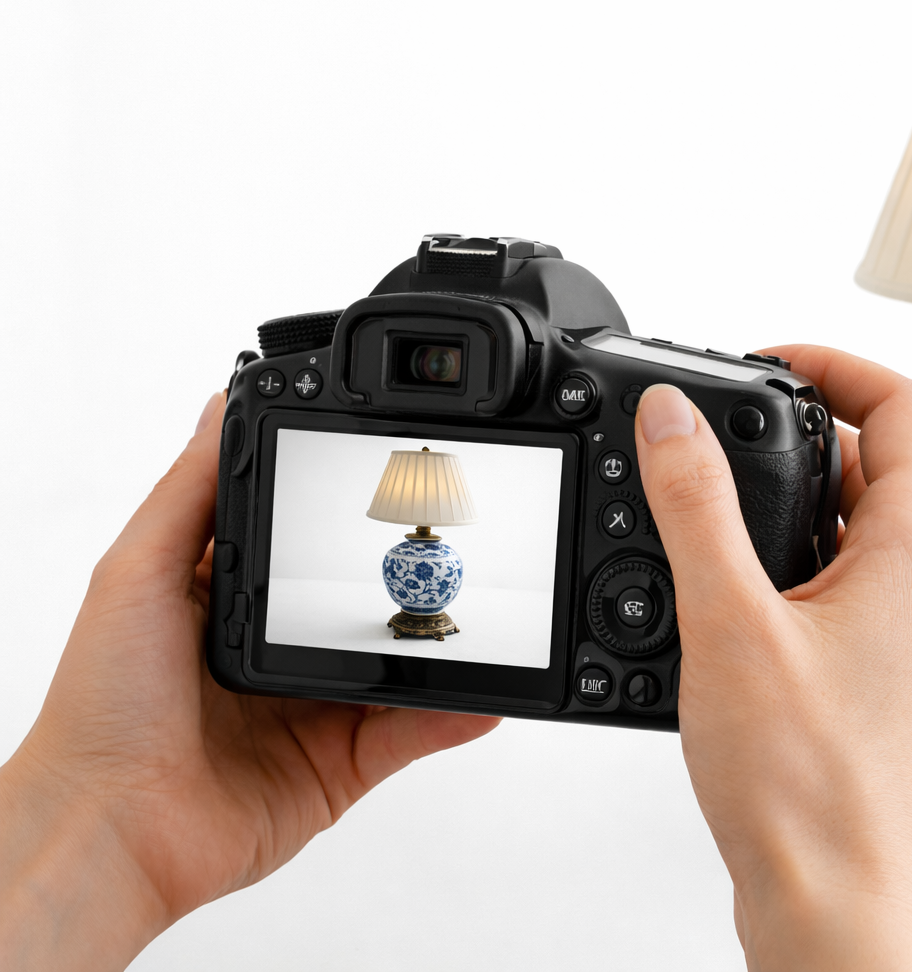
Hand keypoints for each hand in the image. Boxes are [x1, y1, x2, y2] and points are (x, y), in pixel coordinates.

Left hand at [0, 392, 498, 970]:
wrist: (113, 829)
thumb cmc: (103, 705)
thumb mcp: (140, 571)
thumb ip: (193, 490)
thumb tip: (223, 401)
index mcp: (234, 597)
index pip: (307, 537)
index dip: (349, 511)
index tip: (395, 476)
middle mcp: (282, 648)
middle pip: (368, 599)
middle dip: (415, 574)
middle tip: (462, 542)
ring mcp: (318, 706)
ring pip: (404, 664)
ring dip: (448, 643)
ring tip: (490, 611)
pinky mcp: (345, 764)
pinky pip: (416, 731)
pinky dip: (456, 714)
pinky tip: (486, 694)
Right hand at [633, 346, 911, 971]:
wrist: (830, 894)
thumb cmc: (801, 783)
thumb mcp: (727, 620)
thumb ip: (695, 506)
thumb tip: (672, 418)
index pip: (903, 402)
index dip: (834, 362)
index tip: (768, 362)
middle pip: (882, 460)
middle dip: (799, 437)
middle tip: (720, 443)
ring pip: (866, 523)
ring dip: (797, 502)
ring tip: (717, 520)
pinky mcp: (892, 668)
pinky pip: (857, 580)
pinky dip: (803, 560)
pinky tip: (739, 595)